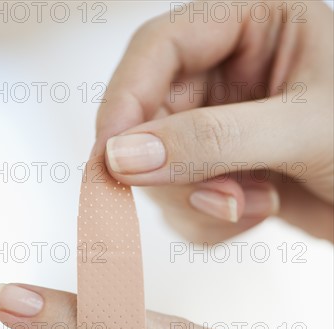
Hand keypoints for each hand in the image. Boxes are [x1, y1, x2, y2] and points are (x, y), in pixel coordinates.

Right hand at [92, 0, 332, 242]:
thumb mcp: (302, 130)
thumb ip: (211, 139)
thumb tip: (123, 156)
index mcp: (252, 25)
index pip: (158, 49)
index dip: (126, 101)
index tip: (110, 157)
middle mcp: (231, 74)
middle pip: (152, 116)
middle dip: (175, 168)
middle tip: (217, 197)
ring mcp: (224, 126)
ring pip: (163, 166)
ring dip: (198, 198)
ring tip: (253, 204)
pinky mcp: (227, 170)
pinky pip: (185, 199)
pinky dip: (212, 218)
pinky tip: (258, 211)